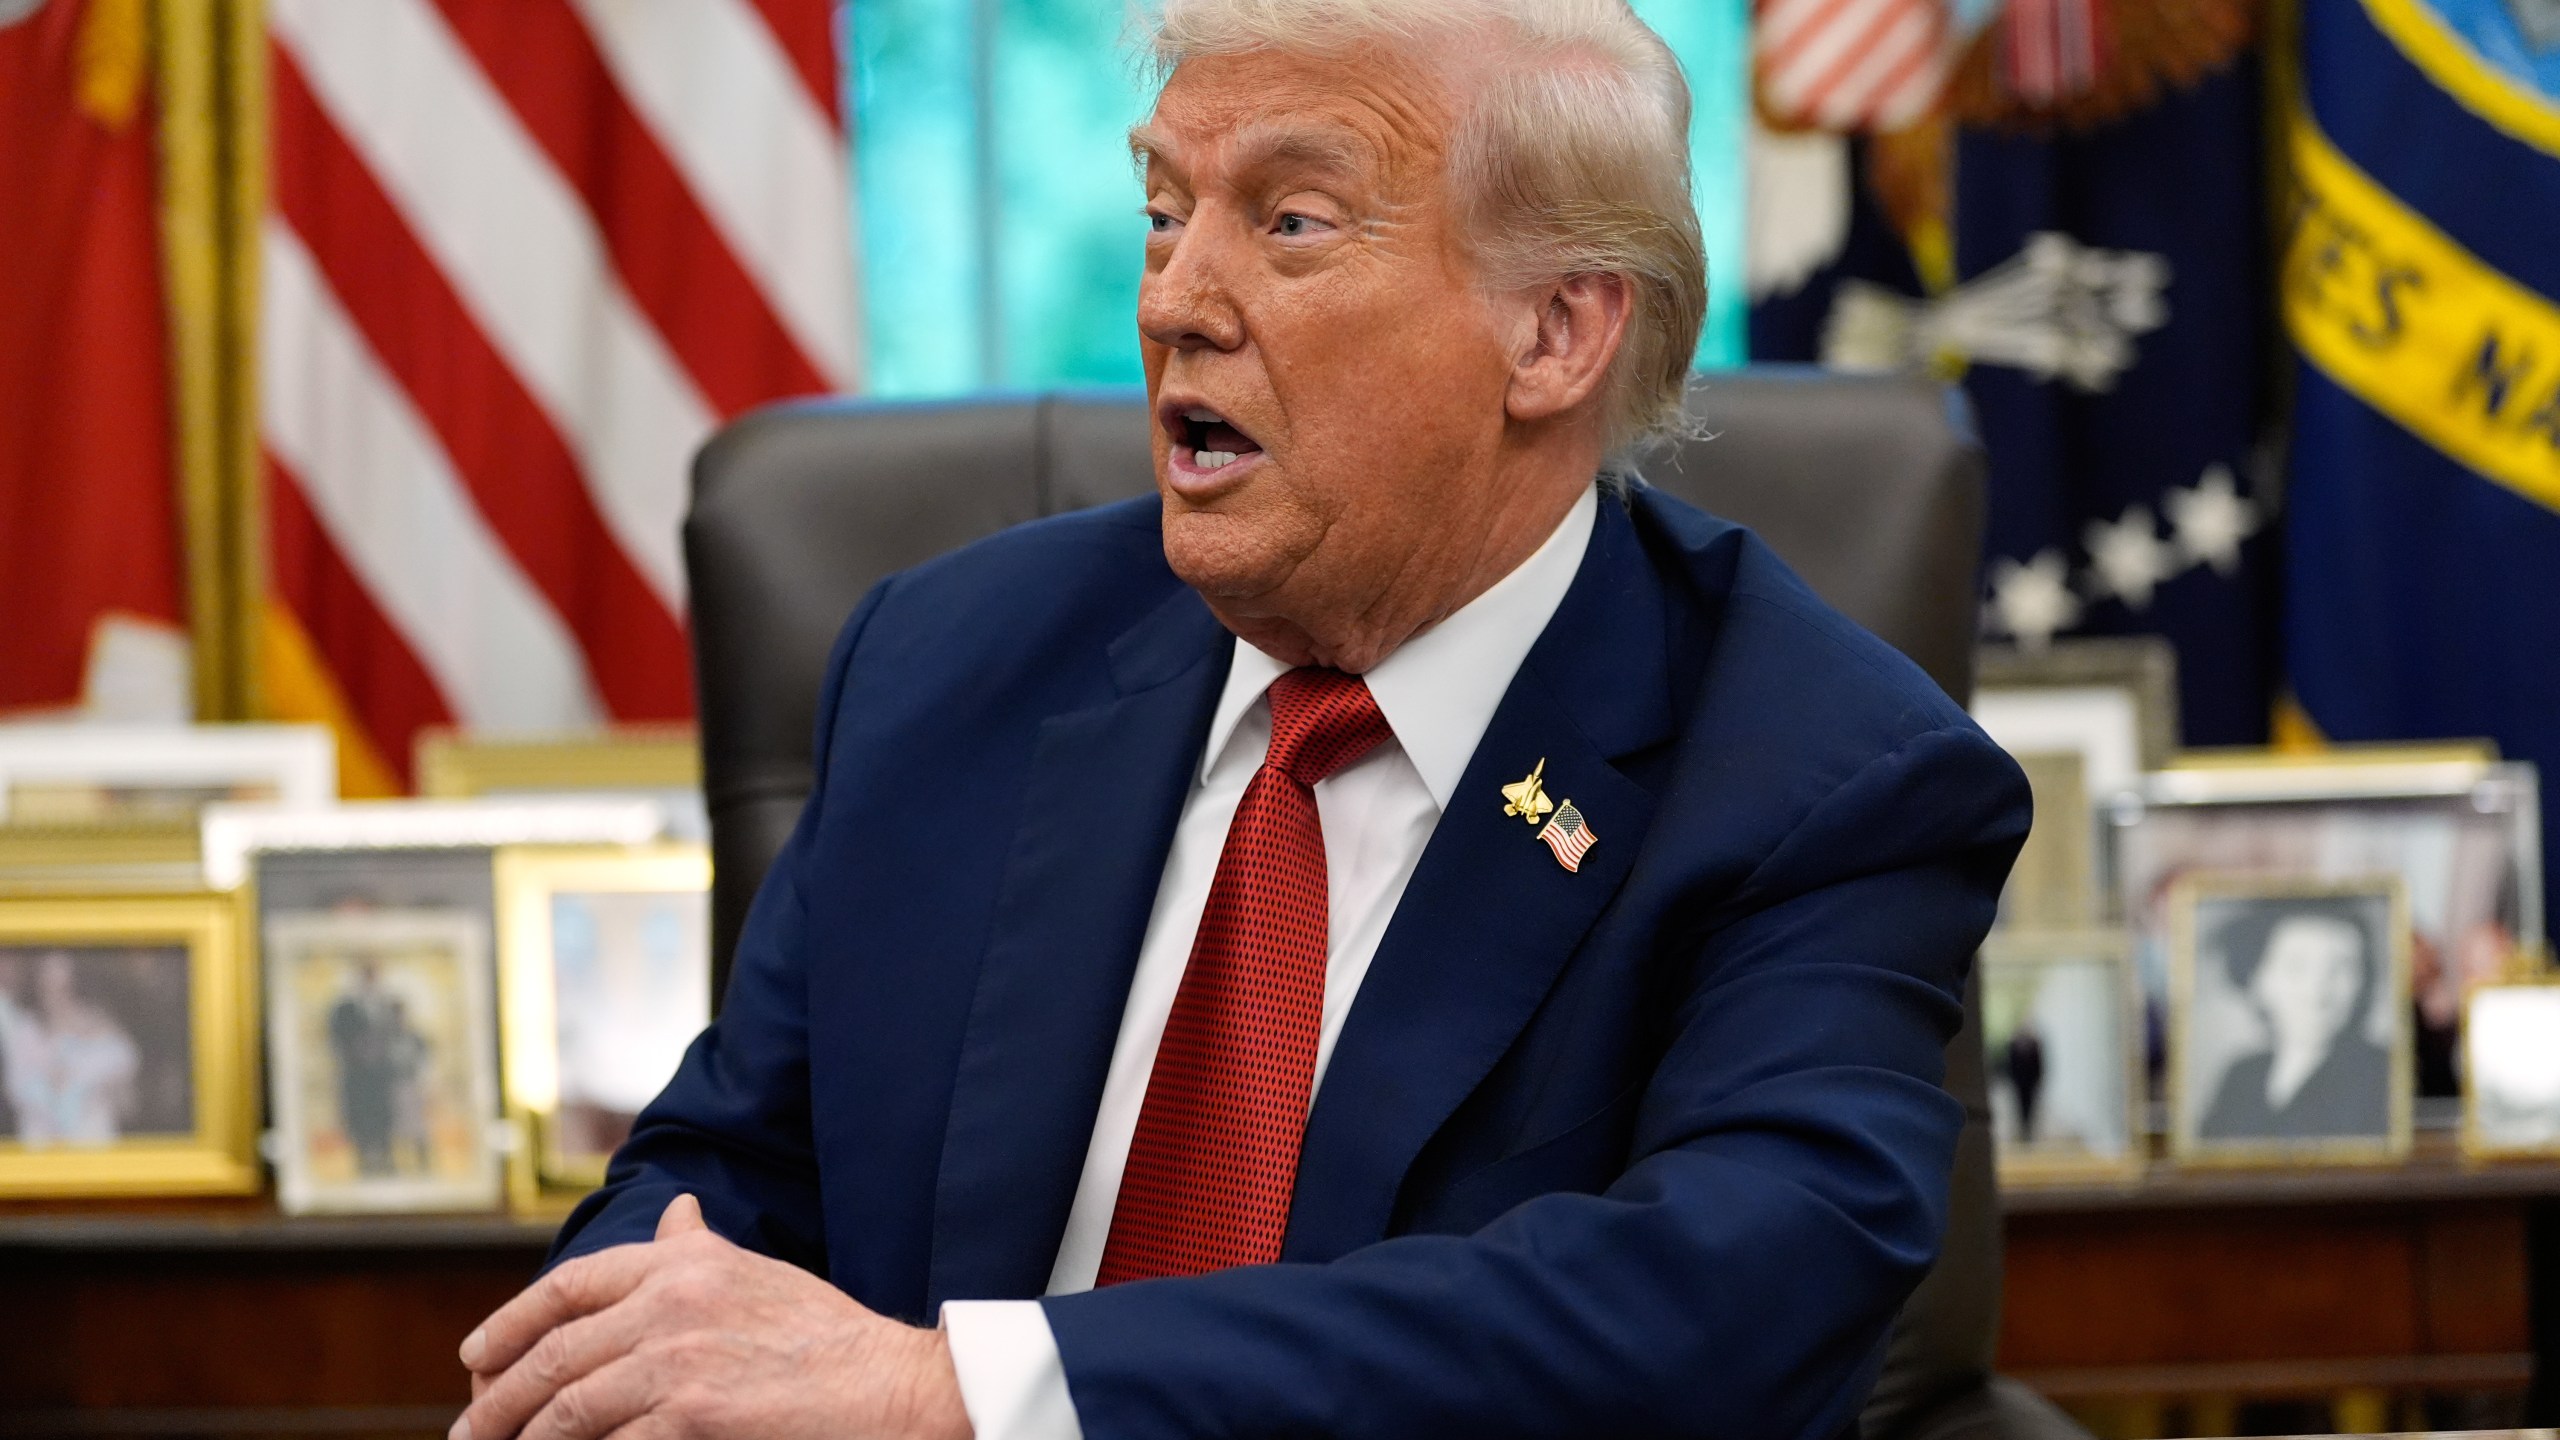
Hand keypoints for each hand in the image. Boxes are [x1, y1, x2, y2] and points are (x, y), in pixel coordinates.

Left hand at [455, 1194, 970, 1439]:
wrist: (888, 1387)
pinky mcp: (690, 1415)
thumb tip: (674, 1212)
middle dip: (498, 1399)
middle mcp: (671, 1302)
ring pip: (566, 1408)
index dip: (511, 1322)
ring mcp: (676, 1360)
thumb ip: (700, 1249)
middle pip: (554, 1353)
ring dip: (524, 1439)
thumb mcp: (757, 1274)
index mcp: (683, 1264)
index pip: (570, 1286)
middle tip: (469, 1431)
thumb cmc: (827, 1340)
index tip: (475, 1357)